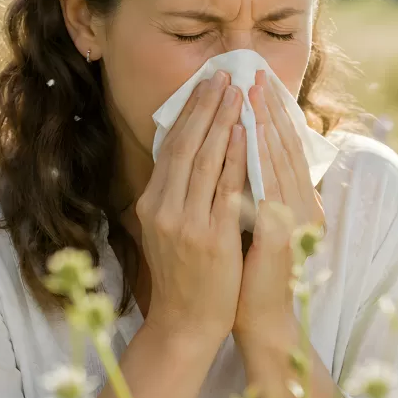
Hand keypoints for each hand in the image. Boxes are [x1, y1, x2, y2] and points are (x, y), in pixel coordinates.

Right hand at [134, 71, 246, 340]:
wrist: (185, 323)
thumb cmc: (186, 276)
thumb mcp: (170, 230)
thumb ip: (177, 195)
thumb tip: (192, 154)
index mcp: (151, 204)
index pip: (172, 147)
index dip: (190, 112)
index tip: (206, 83)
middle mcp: (163, 208)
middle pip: (186, 146)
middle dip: (206, 106)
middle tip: (224, 75)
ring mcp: (185, 223)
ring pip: (205, 160)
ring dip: (222, 122)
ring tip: (238, 93)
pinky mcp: (210, 237)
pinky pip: (225, 188)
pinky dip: (235, 158)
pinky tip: (245, 134)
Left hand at [235, 69, 325, 337]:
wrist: (258, 317)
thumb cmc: (247, 272)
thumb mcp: (249, 223)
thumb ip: (250, 190)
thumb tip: (234, 151)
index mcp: (295, 201)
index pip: (283, 149)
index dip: (271, 115)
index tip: (254, 83)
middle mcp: (301, 205)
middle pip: (285, 146)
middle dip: (268, 108)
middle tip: (253, 73)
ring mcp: (296, 218)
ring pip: (280, 158)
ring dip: (265, 122)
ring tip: (251, 89)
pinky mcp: (284, 232)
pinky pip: (270, 185)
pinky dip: (257, 156)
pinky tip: (246, 131)